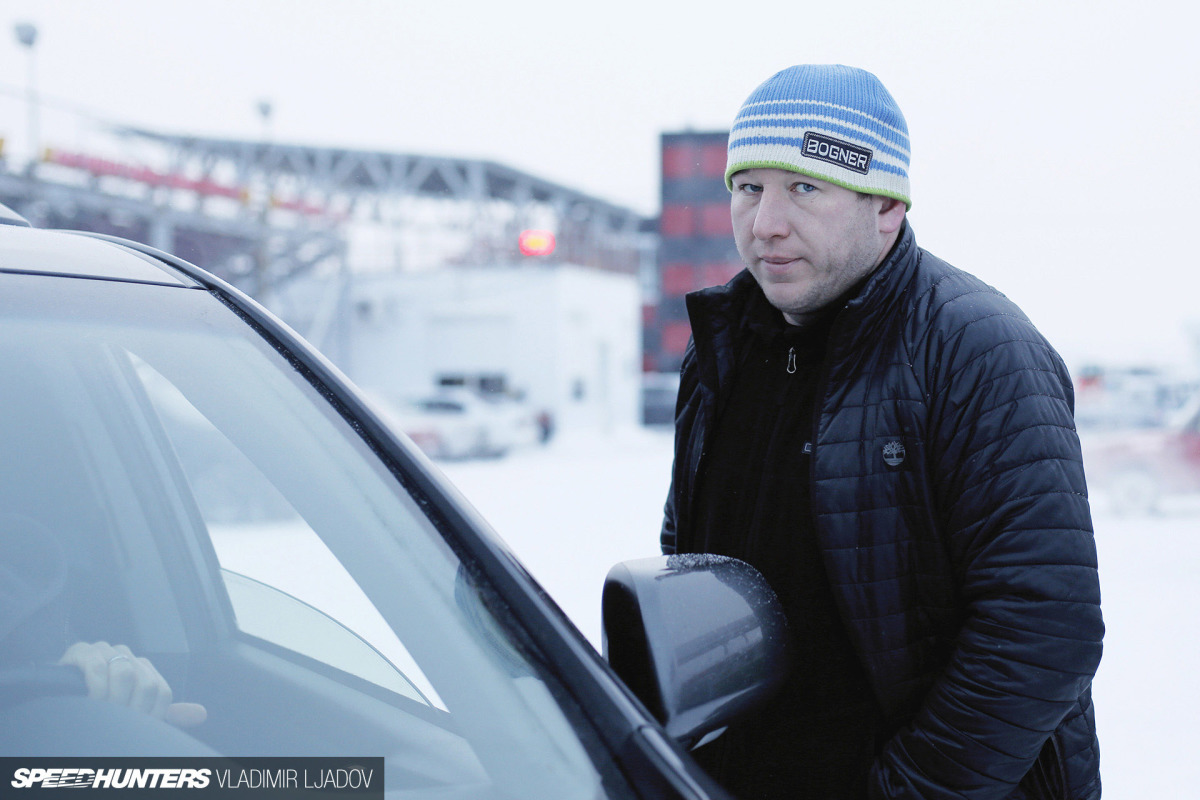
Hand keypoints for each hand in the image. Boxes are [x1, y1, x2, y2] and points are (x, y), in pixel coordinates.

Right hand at [57, 641, 206, 727]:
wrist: (56, 697)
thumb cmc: (98, 706)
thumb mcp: (131, 710)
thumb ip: (163, 712)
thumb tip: (200, 714)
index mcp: (143, 668)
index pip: (162, 692)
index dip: (150, 716)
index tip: (134, 729)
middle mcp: (128, 655)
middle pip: (146, 683)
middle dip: (130, 710)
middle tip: (115, 722)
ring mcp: (105, 650)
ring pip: (125, 673)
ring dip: (113, 700)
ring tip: (102, 713)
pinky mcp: (82, 651)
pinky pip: (98, 667)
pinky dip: (96, 688)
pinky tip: (90, 701)